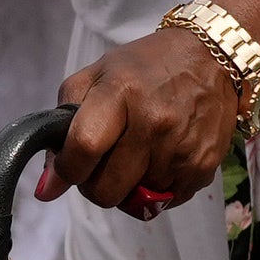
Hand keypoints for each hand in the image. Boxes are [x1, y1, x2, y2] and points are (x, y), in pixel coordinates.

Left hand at [47, 18, 250, 214]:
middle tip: (102, 164)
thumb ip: (61, 126)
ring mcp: (181, 147)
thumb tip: (48, 188)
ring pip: (134, 200)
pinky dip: (155, 188)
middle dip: (94, 184)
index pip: (84, 148)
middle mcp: (154, 122)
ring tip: (136, 153)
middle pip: (106, 189)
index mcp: (121, 93)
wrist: (210, 57)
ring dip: (127, 185)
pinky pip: (164, 202)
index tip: (67, 167)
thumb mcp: (96, 76)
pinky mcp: (203, 166)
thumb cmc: (145, 67)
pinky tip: (159, 159)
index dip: (67, 169)